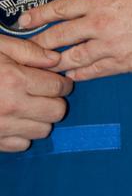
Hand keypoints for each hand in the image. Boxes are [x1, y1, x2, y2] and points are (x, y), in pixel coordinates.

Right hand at [0, 35, 72, 151]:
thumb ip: (27, 50)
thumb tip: (54, 60)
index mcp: (14, 79)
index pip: (58, 86)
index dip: (61, 82)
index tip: (57, 80)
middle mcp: (12, 106)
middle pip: (57, 111)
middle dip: (54, 101)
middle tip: (43, 93)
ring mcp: (2, 127)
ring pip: (43, 130)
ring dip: (40, 119)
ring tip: (27, 106)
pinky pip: (22, 144)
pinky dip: (22, 134)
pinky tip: (12, 120)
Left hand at [17, 0, 131, 79]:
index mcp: (99, 1)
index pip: (60, 9)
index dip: (37, 15)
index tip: (23, 21)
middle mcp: (99, 25)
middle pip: (60, 36)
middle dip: (41, 42)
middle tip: (28, 48)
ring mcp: (110, 47)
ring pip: (73, 57)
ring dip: (56, 61)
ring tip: (46, 64)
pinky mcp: (123, 63)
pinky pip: (94, 71)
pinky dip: (80, 73)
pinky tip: (72, 74)